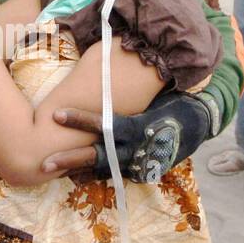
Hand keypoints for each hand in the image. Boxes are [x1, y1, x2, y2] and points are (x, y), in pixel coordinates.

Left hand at [43, 91, 211, 183]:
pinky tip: (74, 173)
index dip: (79, 119)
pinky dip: (95, 172)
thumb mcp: (150, 96)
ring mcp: (138, 165)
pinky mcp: (142, 174)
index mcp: (137, 127)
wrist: (199, 123)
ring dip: (77, 170)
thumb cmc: (171, 102)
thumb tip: (96, 68)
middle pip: (97, 156)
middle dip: (70, 160)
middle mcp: (135, 149)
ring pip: (102, 170)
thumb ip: (123, 95)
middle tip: (44, 163)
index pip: (104, 124)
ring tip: (52, 172)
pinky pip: (114, 173)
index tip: (56, 114)